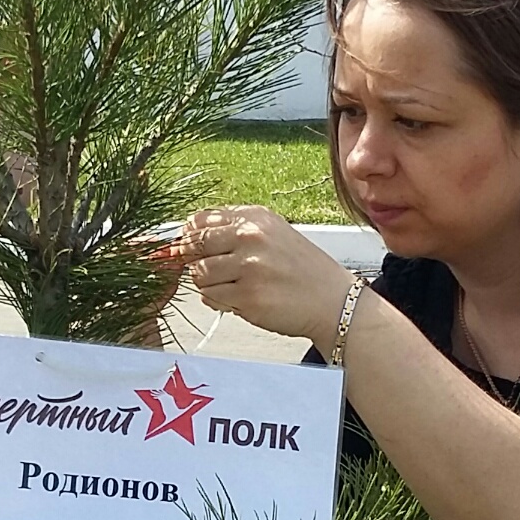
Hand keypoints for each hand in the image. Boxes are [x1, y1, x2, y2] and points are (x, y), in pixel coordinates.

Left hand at [179, 205, 349, 344]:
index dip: (190, 238)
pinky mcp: (248, 296)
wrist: (333, 300)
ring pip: (199, 274)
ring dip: (209, 284)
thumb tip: (187, 238)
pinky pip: (211, 297)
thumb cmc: (302, 270)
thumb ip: (234, 231)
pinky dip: (219, 301)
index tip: (193, 249)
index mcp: (255, 218)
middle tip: (215, 272)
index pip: (201, 220)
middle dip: (196, 261)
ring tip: (232, 287)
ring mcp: (248, 267)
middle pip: (195, 246)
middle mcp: (251, 237)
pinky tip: (239, 300)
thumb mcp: (273, 235)